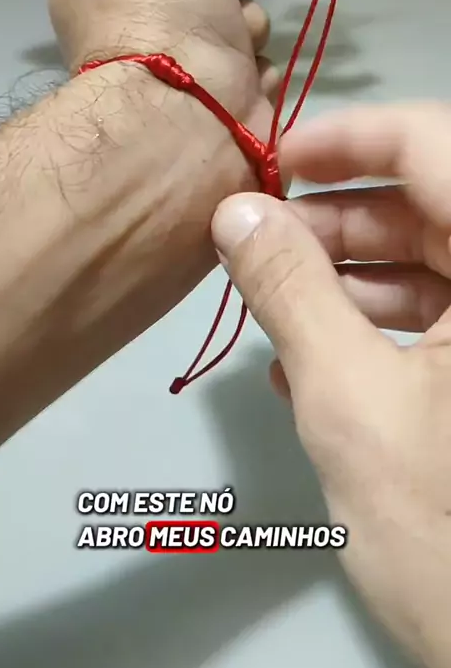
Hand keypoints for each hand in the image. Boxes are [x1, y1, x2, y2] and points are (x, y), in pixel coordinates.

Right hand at [211, 103, 450, 667]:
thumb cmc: (442, 529)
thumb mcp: (348, 400)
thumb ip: (290, 292)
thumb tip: (236, 211)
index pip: (437, 147)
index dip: (352, 138)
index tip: (275, 159)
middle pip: (428, 207)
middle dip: (335, 221)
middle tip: (253, 242)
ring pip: (429, 266)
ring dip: (345, 281)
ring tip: (269, 305)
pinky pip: (439, 323)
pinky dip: (375, 329)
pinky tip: (307, 360)